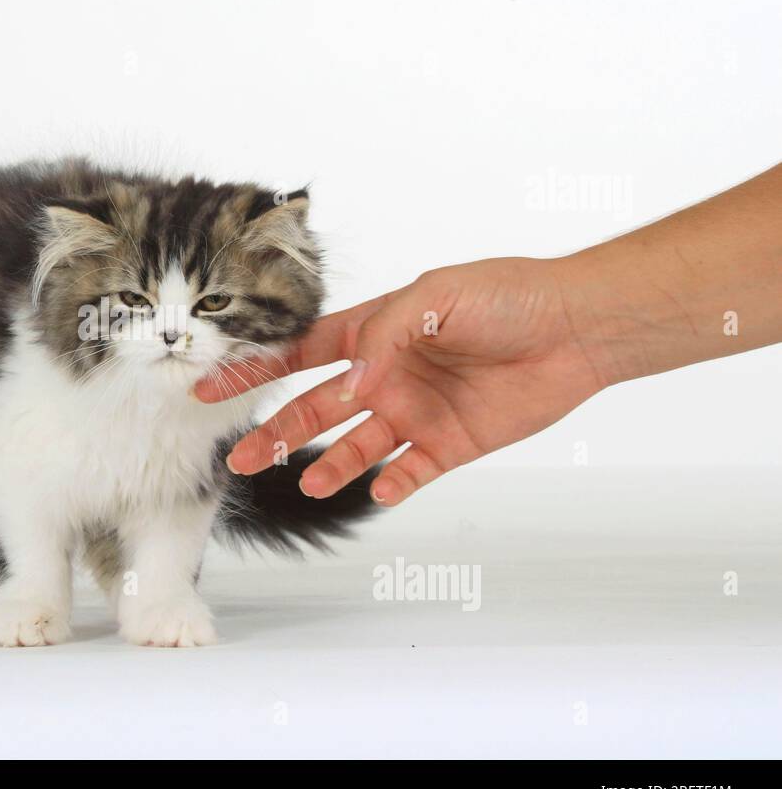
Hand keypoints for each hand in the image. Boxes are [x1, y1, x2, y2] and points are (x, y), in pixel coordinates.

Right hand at [195, 257, 608, 504]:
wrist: (575, 328)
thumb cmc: (507, 297)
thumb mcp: (435, 296)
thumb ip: (385, 338)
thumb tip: (351, 387)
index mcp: (373, 333)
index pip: (299, 355)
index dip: (255, 369)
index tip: (212, 386)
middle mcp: (386, 376)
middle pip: (315, 411)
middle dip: (276, 433)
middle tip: (239, 458)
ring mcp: (415, 412)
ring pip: (355, 447)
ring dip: (327, 465)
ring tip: (306, 481)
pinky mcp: (449, 444)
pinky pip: (410, 473)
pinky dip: (391, 485)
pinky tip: (376, 492)